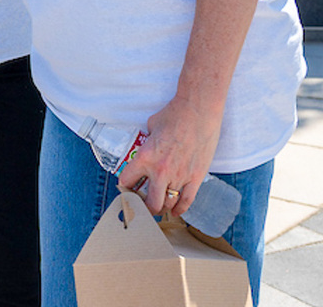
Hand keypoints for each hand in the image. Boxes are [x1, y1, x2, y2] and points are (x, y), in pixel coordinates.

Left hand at [118, 97, 222, 216]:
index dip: (124, 188)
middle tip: (143, 206)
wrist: (198, 111)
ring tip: (158, 208)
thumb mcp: (151, 127)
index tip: (126, 189)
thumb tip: (147, 146)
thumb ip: (147, 142)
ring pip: (168, 204)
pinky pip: (187, 201)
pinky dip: (180, 209)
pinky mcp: (196, 177)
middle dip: (144, 207)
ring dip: (162, 208)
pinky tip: (175, 211)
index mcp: (144, 157)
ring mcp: (179, 176)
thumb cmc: (174, 115)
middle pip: (149, 203)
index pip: (127, 181)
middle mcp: (160, 171)